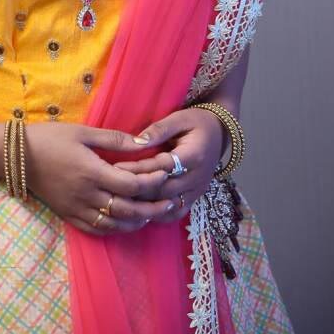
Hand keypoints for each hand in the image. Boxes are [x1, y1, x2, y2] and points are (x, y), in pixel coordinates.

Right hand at [25, 121, 170, 234]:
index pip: (131, 185)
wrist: (17, 156)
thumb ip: (113, 139)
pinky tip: (126, 223)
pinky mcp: (68, 215)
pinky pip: (97, 229)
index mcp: (92, 171)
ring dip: (136, 221)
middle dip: (153, 207)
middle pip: (127, 209)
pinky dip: (115, 229)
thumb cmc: (51, 138)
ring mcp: (77, 208)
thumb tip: (143, 143)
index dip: (152, 182)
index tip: (166, 174)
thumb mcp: (82, 132)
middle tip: (171, 202)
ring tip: (153, 214)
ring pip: (114, 224)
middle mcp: (86, 195)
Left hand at [113, 108, 225, 223]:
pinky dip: (158, 215)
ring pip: (168, 205)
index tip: (117, 167)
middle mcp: (198, 178)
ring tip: (122, 199)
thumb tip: (137, 141)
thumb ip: (159, 129)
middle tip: (113, 186)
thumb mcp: (180, 118)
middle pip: (164, 190)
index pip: (163, 166)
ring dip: (145, 205)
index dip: (140, 168)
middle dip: (138, 189)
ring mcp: (197, 191)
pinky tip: (140, 211)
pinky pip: (176, 214)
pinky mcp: (195, 199)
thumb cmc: (196, 123)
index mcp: (194, 155)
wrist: (220, 134)